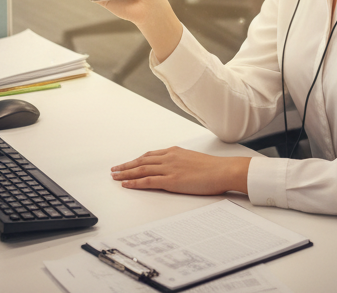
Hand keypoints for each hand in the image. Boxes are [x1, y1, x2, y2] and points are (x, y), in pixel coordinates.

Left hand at [111, 147, 250, 195]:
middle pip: (141, 161)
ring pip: (141, 169)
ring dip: (126, 173)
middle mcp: (169, 157)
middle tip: (114, 169)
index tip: (127, 163)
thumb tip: (176, 168)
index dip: (136, 160)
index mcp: (174, 152)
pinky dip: (135, 182)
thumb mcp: (193, 160)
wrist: (222, 170)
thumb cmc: (212, 168)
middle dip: (126, 166)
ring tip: (115, 176)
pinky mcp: (171, 180)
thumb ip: (181, 162)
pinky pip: (148, 181)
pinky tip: (126, 184)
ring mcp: (169, 168)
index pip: (150, 155)